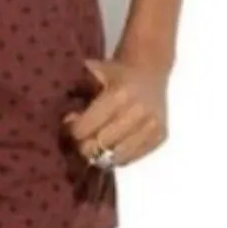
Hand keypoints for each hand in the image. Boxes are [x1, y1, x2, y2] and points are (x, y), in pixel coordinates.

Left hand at [63, 52, 169, 166]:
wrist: (149, 68)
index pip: (86, 128)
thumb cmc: (115, 72)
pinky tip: (112, 143)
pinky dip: (118, 155)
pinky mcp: (160, 136)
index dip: (72, 130)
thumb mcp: (93, 73)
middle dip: (84, 144)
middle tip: (80, 137)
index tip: (69, 123)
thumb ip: (76, 91)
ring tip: (95, 142)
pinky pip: (133, 158)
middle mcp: (137, 113)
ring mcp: (151, 126)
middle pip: (100, 146)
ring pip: (116, 156)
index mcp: (118, 96)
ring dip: (101, 153)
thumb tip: (65, 118)